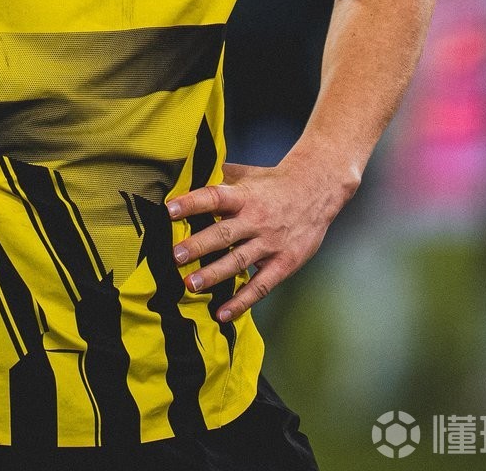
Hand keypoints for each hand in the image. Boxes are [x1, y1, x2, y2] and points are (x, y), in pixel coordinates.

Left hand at [167, 156, 353, 322]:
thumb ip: (219, 176)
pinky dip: (242, 301)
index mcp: (244, 196)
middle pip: (223, 233)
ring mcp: (270, 243)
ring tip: (190, 284)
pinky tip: (223, 313)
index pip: (214, 197)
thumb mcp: (247, 173)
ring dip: (213, 274)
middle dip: (198, 246)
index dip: (192, 203)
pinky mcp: (284, 262)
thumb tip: (187, 171)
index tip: (169, 210)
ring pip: (238, 261)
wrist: (316, 190)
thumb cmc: (274, 182)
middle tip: (174, 256)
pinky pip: (261, 286)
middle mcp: (256, 220)